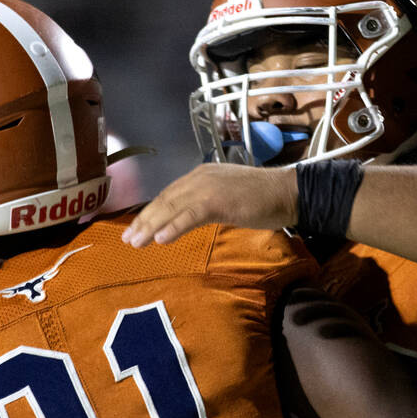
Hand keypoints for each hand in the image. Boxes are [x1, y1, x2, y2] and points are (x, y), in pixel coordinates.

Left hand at [121, 163, 296, 246]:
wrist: (289, 192)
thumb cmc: (262, 199)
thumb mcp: (226, 199)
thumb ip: (204, 205)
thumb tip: (186, 219)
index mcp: (200, 175)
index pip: (168, 195)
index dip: (149, 213)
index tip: (135, 229)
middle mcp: (200, 177)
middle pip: (164, 201)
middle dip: (144, 221)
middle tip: (127, 239)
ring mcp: (209, 187)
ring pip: (172, 207)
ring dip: (151, 226)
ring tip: (136, 242)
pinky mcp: (219, 201)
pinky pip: (191, 215)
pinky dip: (174, 227)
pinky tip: (161, 239)